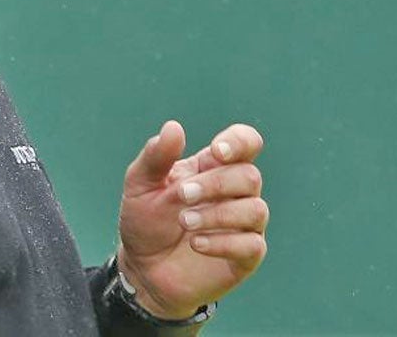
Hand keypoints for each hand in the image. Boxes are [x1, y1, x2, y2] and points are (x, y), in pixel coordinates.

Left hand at [115, 120, 267, 319]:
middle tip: (181, 195)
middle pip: (249, 176)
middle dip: (215, 184)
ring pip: (256, 209)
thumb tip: (174, 127)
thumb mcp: (140, 184)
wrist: (142, 269)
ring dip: (218, 214)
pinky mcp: (244, 257)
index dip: (240, 142)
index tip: (217, 152)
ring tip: (184, 221)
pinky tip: (196, 243)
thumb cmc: (145, 220)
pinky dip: (223, 242)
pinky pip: (252, 245)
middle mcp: (234, 193)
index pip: (246, 143)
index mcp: (211, 167)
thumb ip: (156, 156)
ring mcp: (243, 225)